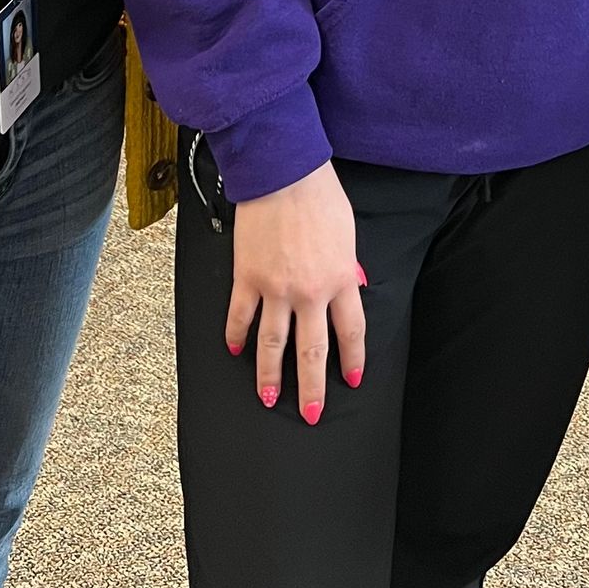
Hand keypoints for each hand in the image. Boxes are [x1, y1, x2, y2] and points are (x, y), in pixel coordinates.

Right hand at [226, 160, 366, 424]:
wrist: (283, 173)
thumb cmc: (319, 196)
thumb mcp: (347, 233)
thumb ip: (347, 267)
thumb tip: (351, 287)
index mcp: (339, 280)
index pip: (351, 332)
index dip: (353, 360)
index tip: (352, 380)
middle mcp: (309, 292)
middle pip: (312, 352)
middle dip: (311, 388)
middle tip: (311, 414)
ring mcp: (275, 288)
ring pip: (272, 344)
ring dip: (269, 376)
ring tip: (269, 398)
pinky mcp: (247, 277)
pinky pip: (240, 316)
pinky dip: (237, 336)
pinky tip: (236, 351)